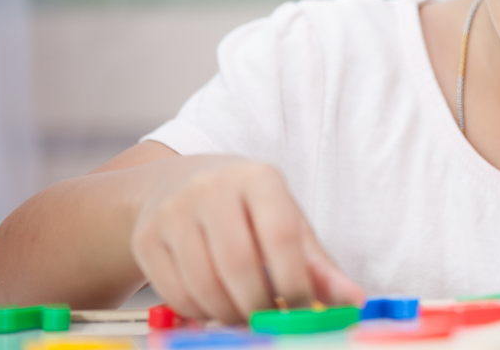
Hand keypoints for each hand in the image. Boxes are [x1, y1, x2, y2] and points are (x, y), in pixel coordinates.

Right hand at [131, 156, 364, 323]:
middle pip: (238, 263)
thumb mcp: (287, 223)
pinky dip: (201, 314)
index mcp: (258, 179)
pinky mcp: (146, 239)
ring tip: (245, 317)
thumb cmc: (247, 209)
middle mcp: (212, 188)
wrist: (176, 184)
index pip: (280, 235)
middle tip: (270, 321)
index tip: (301, 309)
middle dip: (259, 305)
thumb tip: (353, 301)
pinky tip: (216, 308)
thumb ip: (319, 265)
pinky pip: (176, 293)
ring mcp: (173, 212)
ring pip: (204, 284)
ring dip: (229, 315)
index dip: (295, 281)